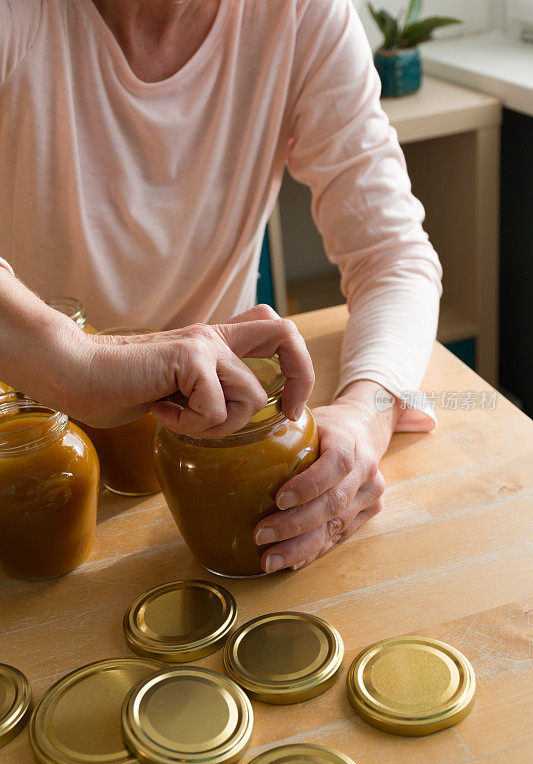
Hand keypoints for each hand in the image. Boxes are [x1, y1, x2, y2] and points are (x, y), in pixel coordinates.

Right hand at [71, 304, 313, 437]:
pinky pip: (215, 411)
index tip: (288, 407)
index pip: (277, 332)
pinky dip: (189, 426)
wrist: (77, 374)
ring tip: (178, 419)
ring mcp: (204, 345)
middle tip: (281, 415)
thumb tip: (237, 415)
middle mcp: (215, 337)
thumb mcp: (178, 390)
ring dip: (218, 426)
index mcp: (216, 343)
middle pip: (288, 338)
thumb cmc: (122, 387)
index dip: (297, 366)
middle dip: (298, 382)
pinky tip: (160, 412)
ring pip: (251, 397)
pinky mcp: (189, 358)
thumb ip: (208, 391)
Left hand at [253, 381, 398, 571]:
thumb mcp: (309, 418)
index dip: (309, 484)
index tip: (278, 499)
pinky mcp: (369, 511)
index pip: (336, 462)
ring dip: (301, 546)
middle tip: (262, 535)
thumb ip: (283, 430)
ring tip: (270, 559)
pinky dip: (314, 550)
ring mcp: (370, 493)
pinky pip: (340, 536)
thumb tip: (233, 442)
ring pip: (337, 525)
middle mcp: (365, 469)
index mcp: (349, 439)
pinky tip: (292, 560)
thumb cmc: (327, 426)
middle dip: (295, 524)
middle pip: (334, 502)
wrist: (365, 429)